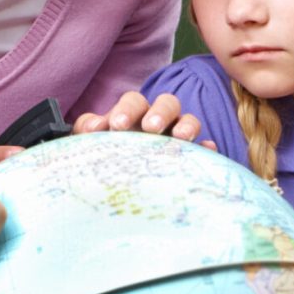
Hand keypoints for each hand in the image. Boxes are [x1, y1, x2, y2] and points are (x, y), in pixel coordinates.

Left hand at [73, 92, 215, 148]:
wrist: (112, 191)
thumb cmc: (102, 160)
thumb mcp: (89, 145)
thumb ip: (86, 130)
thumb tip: (94, 125)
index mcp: (133, 115)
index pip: (134, 102)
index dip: (127, 110)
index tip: (116, 126)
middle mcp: (158, 122)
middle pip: (166, 104)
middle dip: (159, 113)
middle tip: (150, 128)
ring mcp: (176, 138)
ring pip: (188, 121)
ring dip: (187, 125)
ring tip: (180, 138)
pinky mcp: (190, 157)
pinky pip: (203, 148)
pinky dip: (206, 147)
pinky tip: (207, 149)